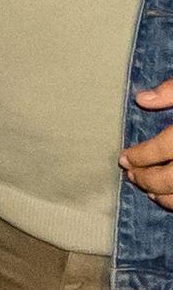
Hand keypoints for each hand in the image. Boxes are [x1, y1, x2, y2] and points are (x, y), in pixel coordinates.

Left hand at [122, 79, 172, 208]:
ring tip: (145, 189)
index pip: (160, 150)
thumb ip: (171, 90)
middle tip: (130, 175)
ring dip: (162, 196)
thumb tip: (141, 99)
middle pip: (170, 178)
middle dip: (146, 179)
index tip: (123, 158)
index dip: (139, 156)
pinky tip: (168, 199)